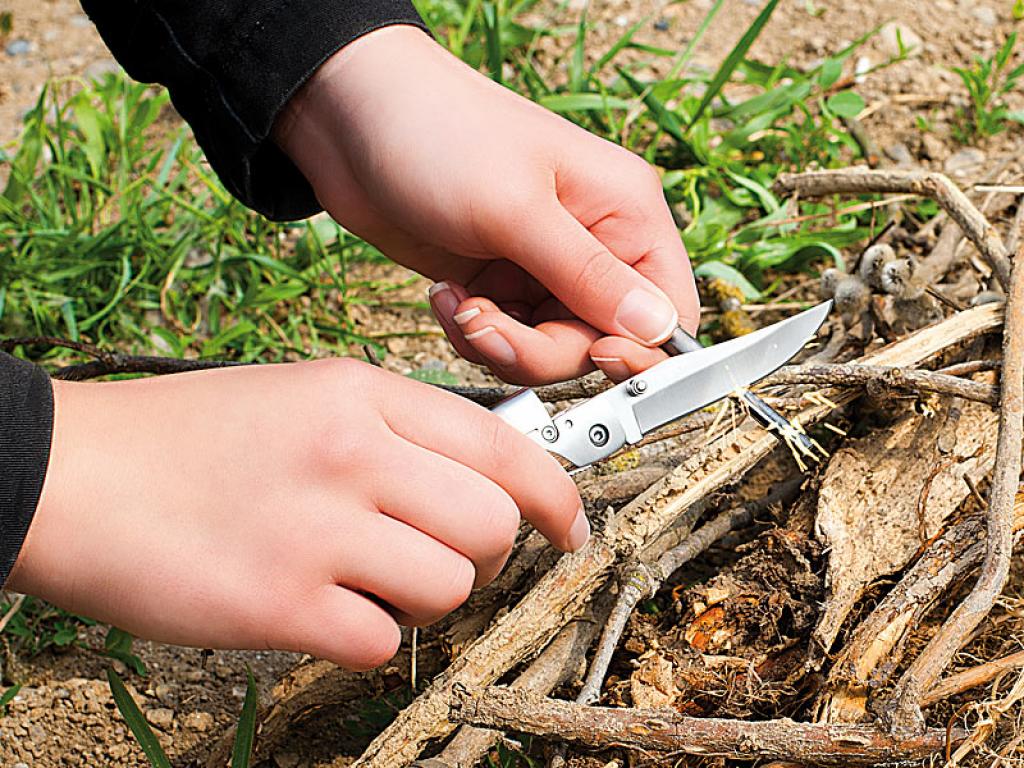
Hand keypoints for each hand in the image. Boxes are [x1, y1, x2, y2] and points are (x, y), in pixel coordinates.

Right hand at [7, 361, 584, 669]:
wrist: (74, 474)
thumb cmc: (191, 437)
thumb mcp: (305, 396)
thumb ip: (397, 430)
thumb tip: (482, 478)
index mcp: (362, 394)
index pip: (503, 444)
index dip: (555, 493)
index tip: (570, 526)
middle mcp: (352, 454)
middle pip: (492, 523)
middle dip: (488, 554)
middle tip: (451, 559)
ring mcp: (318, 530)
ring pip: (449, 586)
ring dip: (427, 596)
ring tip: (372, 579)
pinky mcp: (280, 604)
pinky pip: (381, 640)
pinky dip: (366, 635)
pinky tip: (322, 607)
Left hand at [275, 26, 699, 385]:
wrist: (351, 117)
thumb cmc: (440, 132)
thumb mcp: (516, 209)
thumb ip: (589, 275)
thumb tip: (658, 329)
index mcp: (624, 214)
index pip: (668, 309)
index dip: (639, 351)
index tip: (591, 356)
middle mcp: (593, 244)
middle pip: (600, 341)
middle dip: (540, 350)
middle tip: (487, 323)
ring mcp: (544, 266)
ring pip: (550, 349)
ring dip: (499, 342)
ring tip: (459, 305)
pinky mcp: (500, 281)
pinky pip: (508, 338)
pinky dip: (475, 332)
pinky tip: (446, 298)